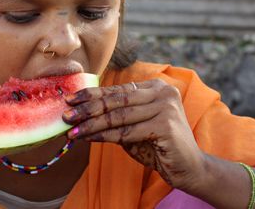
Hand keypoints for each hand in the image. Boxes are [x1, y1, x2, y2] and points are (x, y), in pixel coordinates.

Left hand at [62, 79, 205, 189]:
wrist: (188, 167)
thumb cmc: (157, 145)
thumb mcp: (134, 125)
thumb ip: (115, 115)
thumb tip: (80, 112)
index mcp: (154, 86)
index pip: (116, 90)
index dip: (91, 94)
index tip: (69, 99)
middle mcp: (162, 92)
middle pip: (116, 100)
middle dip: (87, 108)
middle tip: (66, 114)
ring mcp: (165, 107)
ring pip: (118, 116)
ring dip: (91, 124)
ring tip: (72, 130)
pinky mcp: (165, 125)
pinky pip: (126, 131)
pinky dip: (104, 135)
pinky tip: (88, 138)